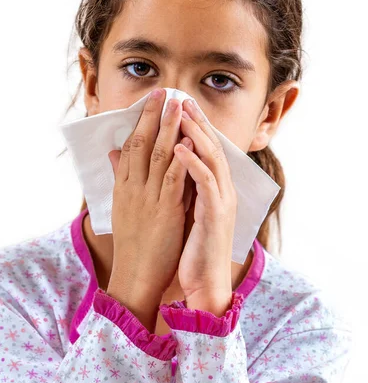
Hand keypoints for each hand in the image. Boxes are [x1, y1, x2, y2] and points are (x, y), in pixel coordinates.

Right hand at [107, 89, 193, 329]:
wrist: (134, 277)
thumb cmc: (132, 244)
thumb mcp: (121, 207)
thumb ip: (120, 177)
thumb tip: (114, 153)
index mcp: (123, 187)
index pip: (130, 146)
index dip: (141, 121)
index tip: (150, 101)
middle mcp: (132, 188)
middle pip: (142, 144)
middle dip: (153, 116)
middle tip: (164, 91)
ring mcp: (148, 198)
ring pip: (159, 156)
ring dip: (169, 128)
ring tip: (178, 105)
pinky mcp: (165, 211)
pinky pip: (174, 178)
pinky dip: (183, 157)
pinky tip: (190, 140)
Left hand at [174, 99, 237, 314]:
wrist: (205, 283)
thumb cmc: (193, 248)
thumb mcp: (183, 212)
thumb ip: (176, 188)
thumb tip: (161, 168)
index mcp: (213, 190)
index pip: (204, 150)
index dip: (192, 127)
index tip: (176, 106)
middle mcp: (221, 191)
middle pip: (210, 148)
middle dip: (196, 122)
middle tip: (180, 98)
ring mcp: (221, 202)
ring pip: (211, 159)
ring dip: (196, 135)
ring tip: (181, 114)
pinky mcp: (216, 215)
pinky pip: (206, 184)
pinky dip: (193, 164)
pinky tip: (180, 148)